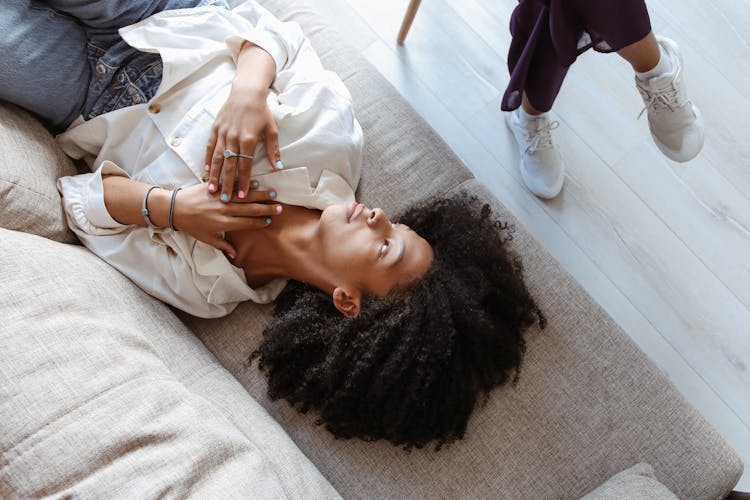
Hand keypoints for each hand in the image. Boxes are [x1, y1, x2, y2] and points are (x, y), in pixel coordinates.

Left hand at [172, 182, 280, 257]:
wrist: (174, 208)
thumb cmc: (190, 226)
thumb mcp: (206, 238)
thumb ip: (222, 245)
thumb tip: (235, 256)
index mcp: (222, 223)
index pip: (245, 223)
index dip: (259, 222)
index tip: (270, 221)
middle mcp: (223, 210)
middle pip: (249, 209)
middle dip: (265, 209)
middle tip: (279, 208)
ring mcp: (219, 198)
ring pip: (243, 196)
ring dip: (259, 195)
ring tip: (272, 194)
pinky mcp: (214, 187)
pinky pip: (231, 185)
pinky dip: (243, 184)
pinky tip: (255, 183)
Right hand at [204, 43, 281, 202]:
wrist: (246, 92)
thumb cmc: (261, 112)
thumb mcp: (271, 129)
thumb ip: (273, 149)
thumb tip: (277, 167)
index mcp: (248, 140)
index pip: (245, 165)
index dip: (244, 181)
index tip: (242, 195)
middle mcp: (233, 138)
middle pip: (229, 165)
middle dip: (227, 183)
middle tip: (225, 199)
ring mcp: (222, 133)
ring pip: (217, 158)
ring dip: (214, 175)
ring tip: (211, 189)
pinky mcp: (215, 128)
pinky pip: (210, 146)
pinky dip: (208, 159)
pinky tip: (206, 170)